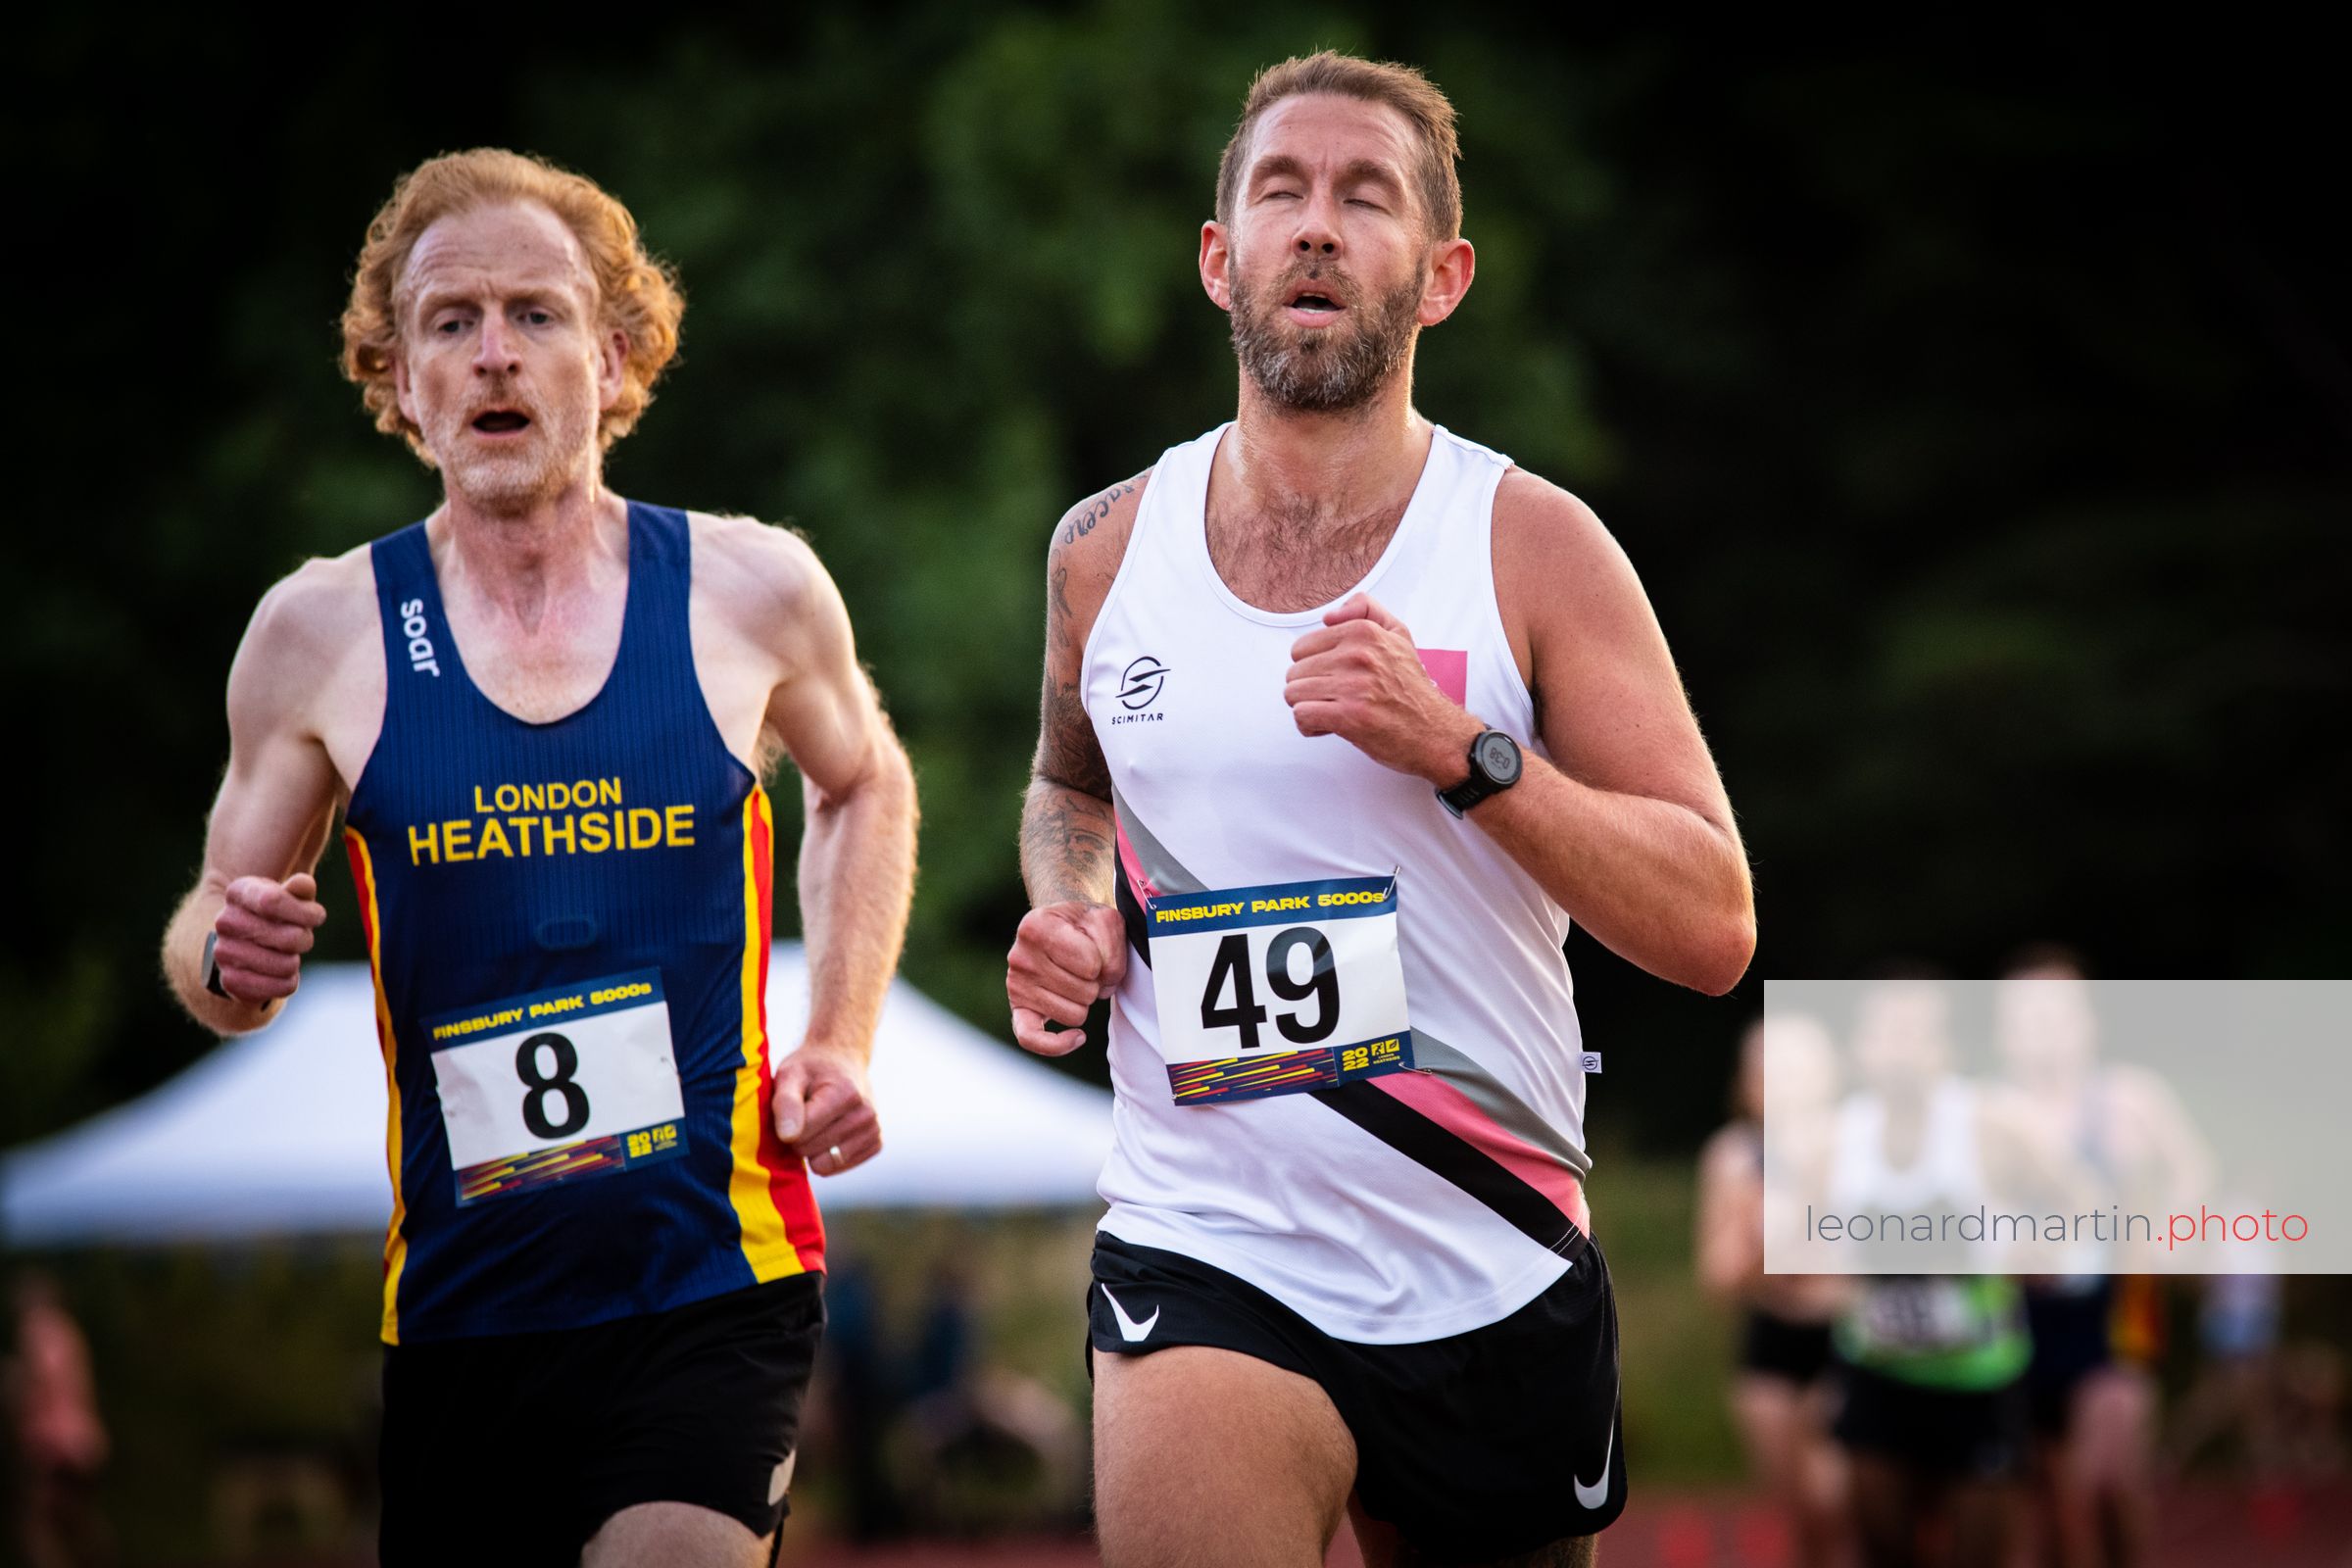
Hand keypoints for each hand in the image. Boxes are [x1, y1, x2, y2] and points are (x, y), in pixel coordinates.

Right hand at [210, 873, 326, 1002]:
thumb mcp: (288, 896)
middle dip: (304, 938)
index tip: (315, 917)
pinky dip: (288, 982)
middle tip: (300, 937)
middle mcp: (225, 921)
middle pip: (289, 938)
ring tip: (287, 955)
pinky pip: (278, 987)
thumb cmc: (275, 915)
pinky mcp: (230, 981)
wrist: (244, 946)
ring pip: (286, 965)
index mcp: (239, 892)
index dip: (305, 912)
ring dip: (295, 961)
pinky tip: (282, 974)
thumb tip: (302, 884)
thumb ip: (300, 889)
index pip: (274, 900)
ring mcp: (224, 952)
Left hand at [771, 1043, 880, 1175]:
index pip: (799, 1135)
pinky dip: (827, 1155)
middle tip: (805, 1113)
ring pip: (823, 1165)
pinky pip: (836, 1168)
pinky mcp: (876, 1145)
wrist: (843, 1059)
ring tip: (818, 1122)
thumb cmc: (811, 1070)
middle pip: (809, 1151)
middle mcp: (866, 1114)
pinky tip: (830, 1131)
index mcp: (846, 1094)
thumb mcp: (790, 1074)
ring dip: (812, 1148)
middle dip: (799, 1137)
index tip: (792, 1106)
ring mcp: (874, 1131)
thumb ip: (785, 1103)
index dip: (785, 1125)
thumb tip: (788, 1136)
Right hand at [1007, 901, 1126, 1055]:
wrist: (1059, 924)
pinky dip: (1057, 1045)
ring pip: (1074, 1015)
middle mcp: (1019, 955)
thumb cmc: (1083, 925)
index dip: (1104, 961)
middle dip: (1095, 982)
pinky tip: (1078, 1037)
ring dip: (1084, 1001)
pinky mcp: (1018, 1008)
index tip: (1096, 949)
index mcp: (1037, 926)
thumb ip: (1112, 949)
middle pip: (1085, 992)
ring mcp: (1016, 984)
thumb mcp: (1106, 922)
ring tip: (1076, 980)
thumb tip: (1103, 987)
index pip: (1090, 964)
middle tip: (1086, 966)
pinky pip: (1031, 1039)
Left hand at [1285, 594, 1480, 782]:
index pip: (1302, 646)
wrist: (1435, 732)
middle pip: (1294, 672)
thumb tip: (1329, 615)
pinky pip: (1302, 715)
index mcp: (1364, 632)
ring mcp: (1353, 685)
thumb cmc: (1412, 689)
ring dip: (1308, 707)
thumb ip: (1365, 610)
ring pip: (1293, 693)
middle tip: (1334, 698)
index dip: (1314, 667)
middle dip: (1309, 689)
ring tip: (1332, 711)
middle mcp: (1357, 655)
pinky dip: (1309, 726)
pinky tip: (1328, 726)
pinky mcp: (1349, 716)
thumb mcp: (1398, 634)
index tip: (1334, 677)